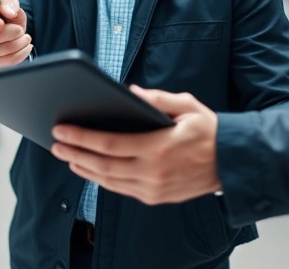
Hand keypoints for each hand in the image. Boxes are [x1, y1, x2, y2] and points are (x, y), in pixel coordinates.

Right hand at [0, 0, 32, 69]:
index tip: (1, 23)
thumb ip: (8, 3)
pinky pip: (7, 62)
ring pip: (2, 51)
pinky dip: (21, 53)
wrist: (6, 31)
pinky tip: (25, 46)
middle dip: (11, 33)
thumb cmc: (2, 16)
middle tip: (20, 29)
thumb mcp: (6, 3)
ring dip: (19, 43)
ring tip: (24, 37)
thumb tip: (8, 12)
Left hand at [50, 86, 221, 204]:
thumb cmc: (209, 131)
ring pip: (108, 181)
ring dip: (84, 168)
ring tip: (66, 155)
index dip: (82, 137)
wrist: (232, 163)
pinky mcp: (155, 197)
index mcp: (159, 147)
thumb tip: (130, 90)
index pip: (110, 144)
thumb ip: (158, 98)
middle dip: (75, 152)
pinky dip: (101, 180)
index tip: (62, 128)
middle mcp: (153, 172)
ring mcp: (154, 188)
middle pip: (103, 165)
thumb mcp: (187, 106)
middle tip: (55, 142)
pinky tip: (89, 169)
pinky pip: (121, 189)